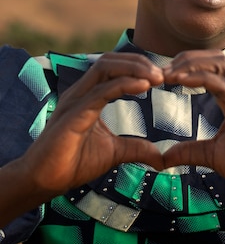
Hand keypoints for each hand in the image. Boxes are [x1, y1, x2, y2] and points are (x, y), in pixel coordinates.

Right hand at [19, 53, 164, 200]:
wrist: (42, 182)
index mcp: (88, 95)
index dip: (138, 67)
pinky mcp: (74, 115)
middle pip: (109, 60)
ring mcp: (75, 100)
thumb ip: (135, 148)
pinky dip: (124, 84)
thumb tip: (160, 157)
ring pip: (104, 68)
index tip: (161, 77)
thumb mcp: (113, 152)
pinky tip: (143, 86)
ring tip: (156, 77)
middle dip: (138, 62)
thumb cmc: (72, 164)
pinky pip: (101, 92)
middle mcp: (80, 92)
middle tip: (162, 74)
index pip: (113, 67)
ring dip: (134, 68)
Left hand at [162, 50, 224, 199]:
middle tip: (162, 72)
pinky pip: (222, 83)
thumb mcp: (213, 156)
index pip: (211, 68)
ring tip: (168, 74)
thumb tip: (164, 158)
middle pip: (214, 57)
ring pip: (219, 63)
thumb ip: (190, 151)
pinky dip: (199, 77)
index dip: (187, 66)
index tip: (164, 76)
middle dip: (187, 58)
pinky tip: (180, 81)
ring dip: (191, 64)